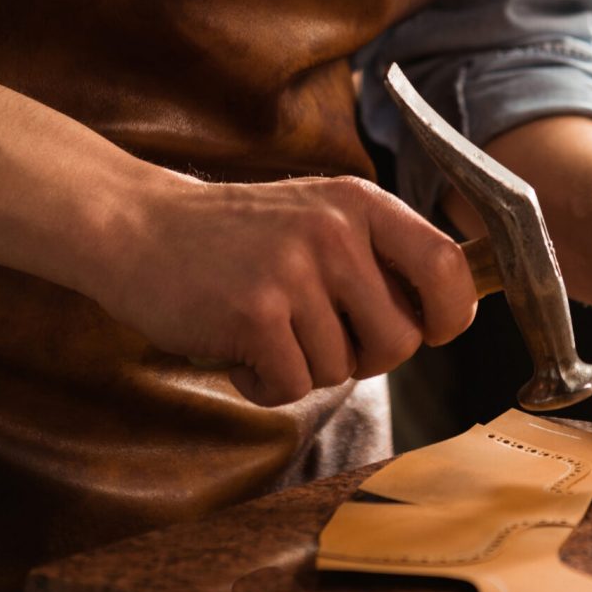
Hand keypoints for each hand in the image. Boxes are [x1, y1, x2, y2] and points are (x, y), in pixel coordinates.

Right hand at [94, 172, 476, 407]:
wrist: (140, 227)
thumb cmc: (240, 237)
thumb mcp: (321, 217)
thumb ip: (380, 255)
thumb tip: (451, 312)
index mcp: (361, 204)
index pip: (447, 263)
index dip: (451, 312)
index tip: (432, 330)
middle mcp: (335, 231)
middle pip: (401, 339)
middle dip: (368, 357)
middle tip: (322, 336)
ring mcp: (293, 270)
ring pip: (343, 369)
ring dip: (306, 367)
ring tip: (268, 328)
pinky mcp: (253, 313)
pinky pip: (293, 387)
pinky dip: (266, 385)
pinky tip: (241, 350)